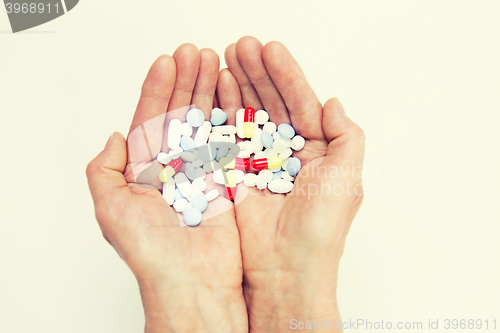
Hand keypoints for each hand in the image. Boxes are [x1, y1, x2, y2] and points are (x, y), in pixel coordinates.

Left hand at [86, 44, 246, 332]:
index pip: (150, 119)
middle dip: (186, 82)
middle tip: (196, 53)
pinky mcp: (226, 180)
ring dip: (208, 91)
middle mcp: (173, 168)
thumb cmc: (150, 252)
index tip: (168, 62)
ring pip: (205, 122)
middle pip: (179, 114)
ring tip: (214, 62)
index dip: (158, 89)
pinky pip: (228, 142)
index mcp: (144, 171)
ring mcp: (201, 172)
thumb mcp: (110, 209)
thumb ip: (104, 170)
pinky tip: (231, 93)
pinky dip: (229, 117)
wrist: (192, 282)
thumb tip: (116, 136)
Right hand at [218, 36, 364, 331]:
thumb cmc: (321, 227)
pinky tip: (218, 87)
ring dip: (239, 83)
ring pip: (248, 112)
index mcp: (317, 148)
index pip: (300, 101)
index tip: (270, 49)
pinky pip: (229, 135)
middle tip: (241, 45)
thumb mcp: (347, 176)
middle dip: (257, 71)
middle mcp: (288, 150)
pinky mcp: (236, 172)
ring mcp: (260, 159)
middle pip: (272, 101)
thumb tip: (332, 100)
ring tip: (226, 57)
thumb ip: (346, 135)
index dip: (286, 74)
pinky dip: (223, 111)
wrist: (286, 268)